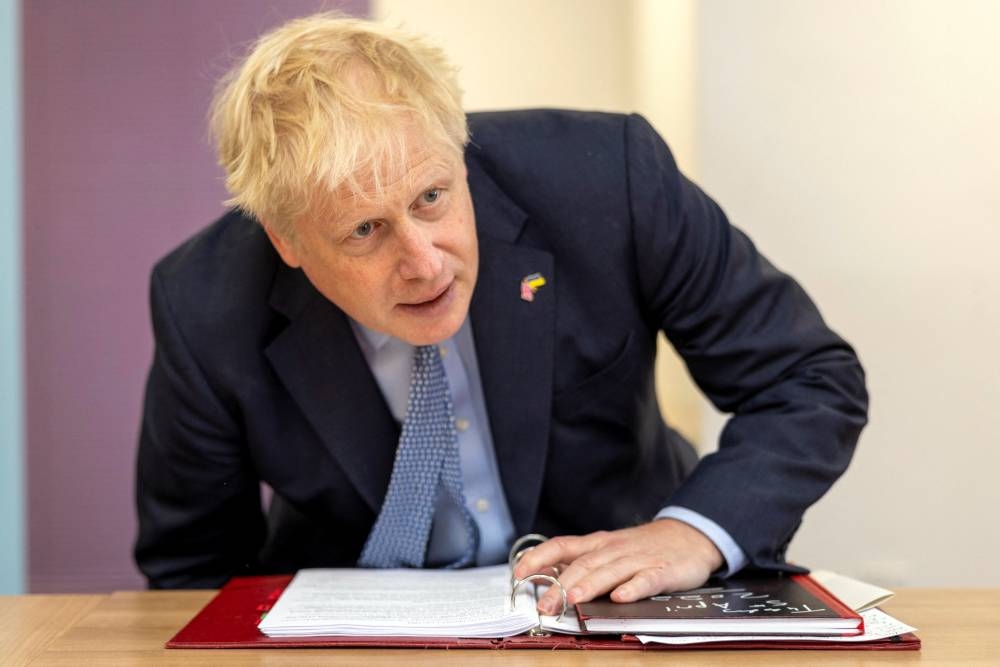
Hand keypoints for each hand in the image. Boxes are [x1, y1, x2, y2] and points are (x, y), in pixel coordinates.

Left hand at [512, 519, 724, 614]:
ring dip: (590, 585)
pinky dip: (633, 588)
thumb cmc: (643, 547)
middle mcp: (614, 549)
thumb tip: (541, 574)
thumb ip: (578, 561)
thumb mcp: (607, 549)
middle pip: (583, 564)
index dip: (539, 557)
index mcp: (598, 544)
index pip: (562, 545)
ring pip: (610, 571)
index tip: (518, 572)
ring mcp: (638, 559)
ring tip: (573, 599)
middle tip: (544, 604)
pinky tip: (620, 597)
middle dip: (561, 584)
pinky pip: (646, 579)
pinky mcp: (662, 571)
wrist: (690, 535)